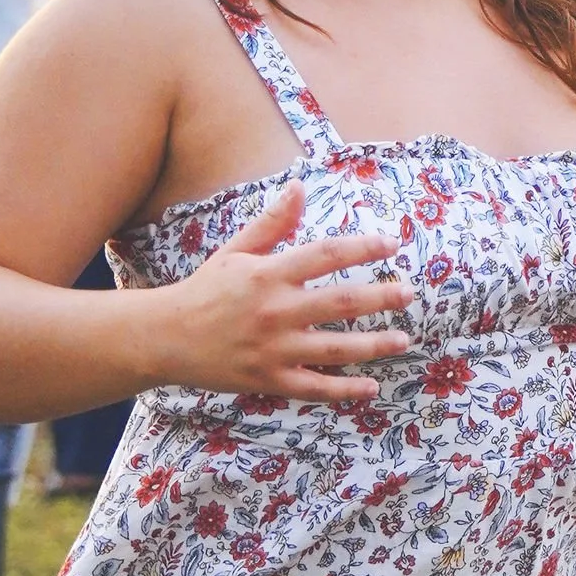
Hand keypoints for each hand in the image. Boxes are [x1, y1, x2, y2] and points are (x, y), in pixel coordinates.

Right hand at [151, 184, 413, 401]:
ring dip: (374, 345)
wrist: (165, 337)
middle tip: (409, 293)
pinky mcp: (268, 379)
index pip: (325, 255)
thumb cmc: (204, 290)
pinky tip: (370, 387)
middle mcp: (274, 311)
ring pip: (336, 349)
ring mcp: (273, 349)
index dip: (362, 248)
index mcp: (268, 274)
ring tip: (403, 340)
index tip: (391, 245)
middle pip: (341, 302)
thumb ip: (272, 224)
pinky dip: (344, 390)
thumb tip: (299, 186)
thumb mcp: (235, 252)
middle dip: (381, 297)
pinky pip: (314, 388)